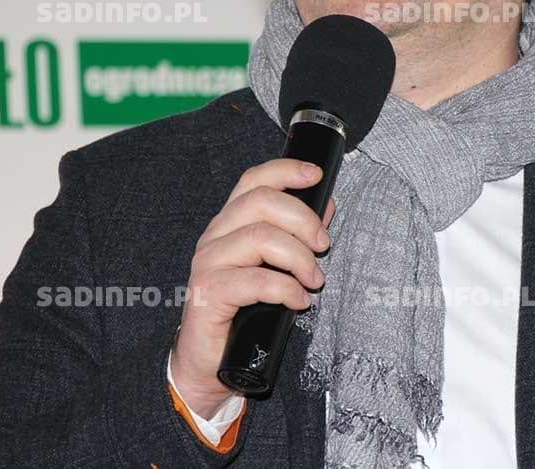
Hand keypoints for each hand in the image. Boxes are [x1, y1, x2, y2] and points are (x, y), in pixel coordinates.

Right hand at [169, 158, 334, 416]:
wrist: (210, 362)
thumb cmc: (245, 310)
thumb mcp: (276, 266)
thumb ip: (297, 235)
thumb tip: (326, 206)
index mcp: (230, 223)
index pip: (253, 181)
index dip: (285, 171)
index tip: (317, 175)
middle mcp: (215, 236)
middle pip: (260, 202)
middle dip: (302, 219)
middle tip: (324, 245)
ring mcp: (208, 263)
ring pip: (259, 237)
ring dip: (299, 258)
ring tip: (314, 280)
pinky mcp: (208, 293)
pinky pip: (256, 281)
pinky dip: (286, 288)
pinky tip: (299, 301)